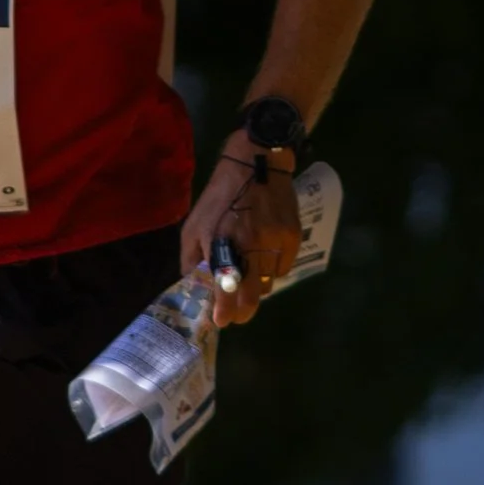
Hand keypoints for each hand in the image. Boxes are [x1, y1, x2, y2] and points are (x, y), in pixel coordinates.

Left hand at [180, 145, 301, 328]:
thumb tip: (192, 284)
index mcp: (222, 244)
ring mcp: (275, 243)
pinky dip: (272, 268)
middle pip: (251, 297)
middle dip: (242, 311)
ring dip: (256, 285)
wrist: (257, 162)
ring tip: (248, 272)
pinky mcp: (292, 238)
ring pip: (268, 283)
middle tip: (236, 313)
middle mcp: (250, 247)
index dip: (223, 313)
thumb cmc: (220, 195)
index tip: (220, 321)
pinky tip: (263, 253)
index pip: (224, 291)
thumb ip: (191, 258)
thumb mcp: (194, 224)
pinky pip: (283, 268)